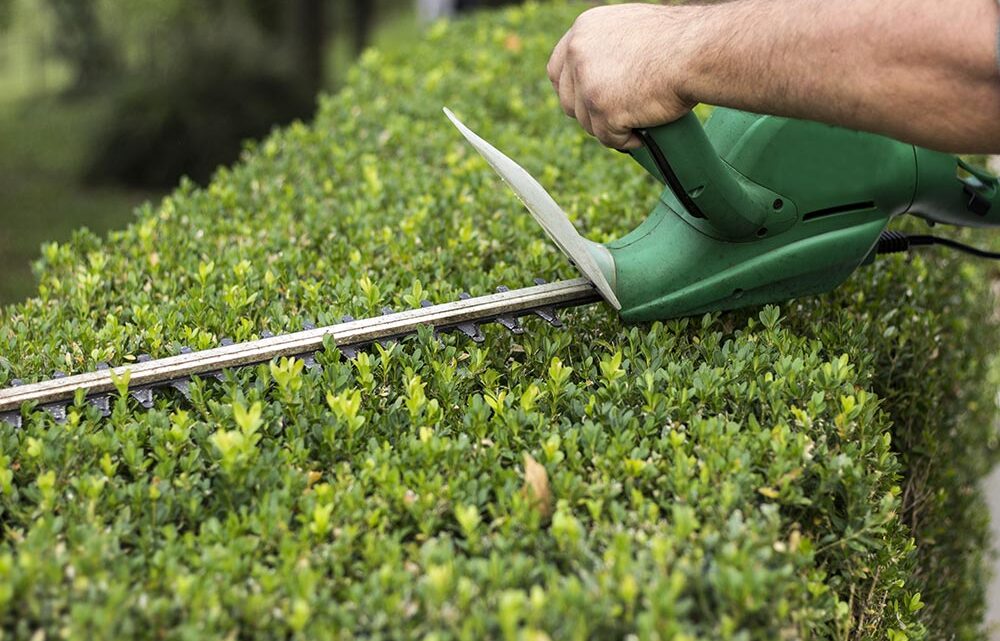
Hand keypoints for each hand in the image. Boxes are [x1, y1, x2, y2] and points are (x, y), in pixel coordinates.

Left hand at [546, 3, 699, 149]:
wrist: (694, 52)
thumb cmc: (676, 42)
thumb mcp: (629, 31)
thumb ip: (606, 48)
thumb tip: (599, 74)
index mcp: (583, 31)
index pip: (557, 70)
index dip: (570, 91)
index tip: (585, 103)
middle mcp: (578, 54)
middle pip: (568, 102)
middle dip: (590, 115)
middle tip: (617, 117)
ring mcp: (588, 82)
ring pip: (588, 124)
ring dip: (610, 128)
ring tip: (639, 120)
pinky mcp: (602, 109)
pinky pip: (608, 138)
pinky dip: (625, 141)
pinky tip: (642, 134)